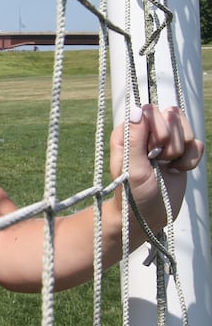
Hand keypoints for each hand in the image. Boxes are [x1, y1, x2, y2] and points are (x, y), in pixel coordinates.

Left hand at [110, 105, 203, 232]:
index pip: (150, 110)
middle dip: (170, 142)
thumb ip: (135, 138)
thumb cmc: (133, 194)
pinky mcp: (180, 152)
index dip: (158, 129)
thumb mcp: (132, 168)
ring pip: (186, 128)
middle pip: (172, 116)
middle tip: (157, 161)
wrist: (148, 216)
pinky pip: (197, 144)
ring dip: (180, 151)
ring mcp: (164, 141)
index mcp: (128, 131)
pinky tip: (177, 170)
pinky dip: (191, 159)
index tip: (151, 151)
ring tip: (165, 166)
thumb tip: (136, 109)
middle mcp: (145, 132)